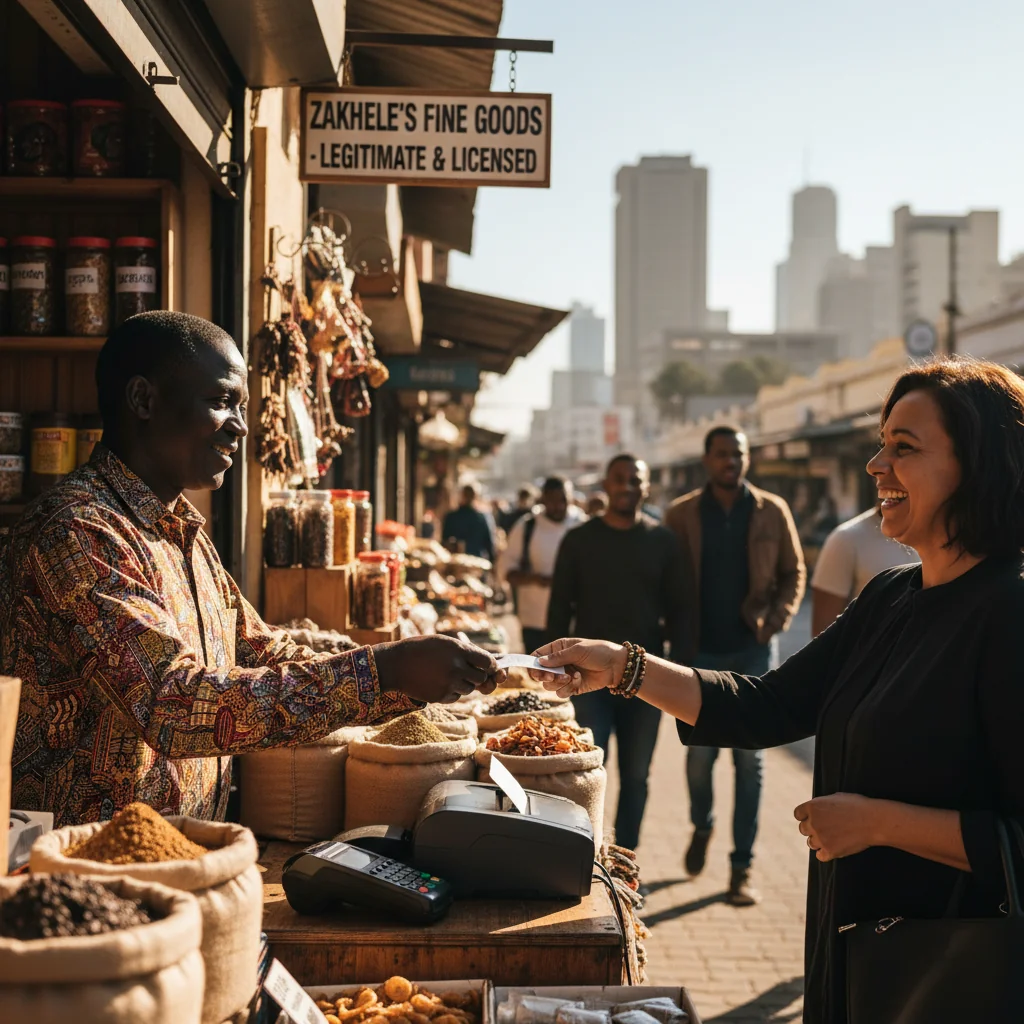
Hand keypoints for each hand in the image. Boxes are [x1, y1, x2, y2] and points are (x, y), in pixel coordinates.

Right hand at [375, 635, 505, 703]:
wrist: (395, 664)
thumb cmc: (421, 649)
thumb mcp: (445, 643)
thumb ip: (467, 653)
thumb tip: (489, 666)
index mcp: (459, 650)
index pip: (488, 662)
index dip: (490, 666)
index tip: (487, 667)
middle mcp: (457, 668)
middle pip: (481, 678)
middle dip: (477, 676)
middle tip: (465, 671)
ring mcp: (449, 684)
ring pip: (469, 689)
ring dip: (463, 684)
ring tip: (446, 674)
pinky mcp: (440, 697)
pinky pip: (455, 697)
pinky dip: (451, 692)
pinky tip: (437, 682)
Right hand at [528, 638, 626, 699]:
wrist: (616, 666)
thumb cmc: (598, 652)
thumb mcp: (578, 650)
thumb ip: (558, 657)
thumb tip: (540, 661)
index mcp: (557, 649)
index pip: (537, 656)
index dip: (532, 663)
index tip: (533, 670)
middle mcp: (559, 663)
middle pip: (540, 674)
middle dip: (544, 676)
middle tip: (551, 675)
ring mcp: (565, 676)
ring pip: (549, 685)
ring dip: (558, 682)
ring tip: (571, 676)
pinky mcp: (572, 687)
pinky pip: (561, 693)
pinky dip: (568, 688)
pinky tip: (579, 680)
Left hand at [794, 793, 881, 861]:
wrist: (873, 820)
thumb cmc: (857, 806)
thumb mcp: (835, 798)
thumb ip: (821, 805)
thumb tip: (815, 810)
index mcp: (812, 806)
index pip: (798, 814)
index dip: (805, 816)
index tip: (812, 818)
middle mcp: (813, 822)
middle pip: (803, 829)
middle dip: (812, 829)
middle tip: (825, 829)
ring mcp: (821, 837)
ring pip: (811, 843)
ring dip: (818, 841)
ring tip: (832, 838)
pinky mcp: (830, 851)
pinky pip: (820, 856)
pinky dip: (825, 854)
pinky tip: (833, 849)